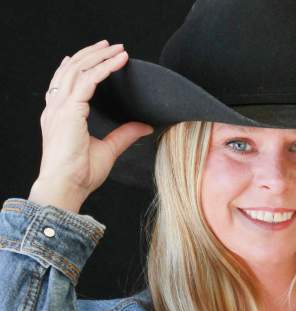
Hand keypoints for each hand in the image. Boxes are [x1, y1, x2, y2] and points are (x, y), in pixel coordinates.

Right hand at [29, 39, 153, 212]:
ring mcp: (59, 108)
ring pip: (78, 69)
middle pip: (71, 69)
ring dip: (99, 56)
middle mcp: (56, 108)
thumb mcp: (108, 150)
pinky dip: (104, 68)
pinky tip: (119, 61)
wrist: (67, 187)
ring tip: (117, 48)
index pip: (68, 81)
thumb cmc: (80, 174)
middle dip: (92, 54)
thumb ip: (124, 135)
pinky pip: (88, 80)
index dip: (82, 65)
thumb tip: (145, 126)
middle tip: (111, 45)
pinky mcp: (69, 111)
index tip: (99, 56)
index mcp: (60, 115)